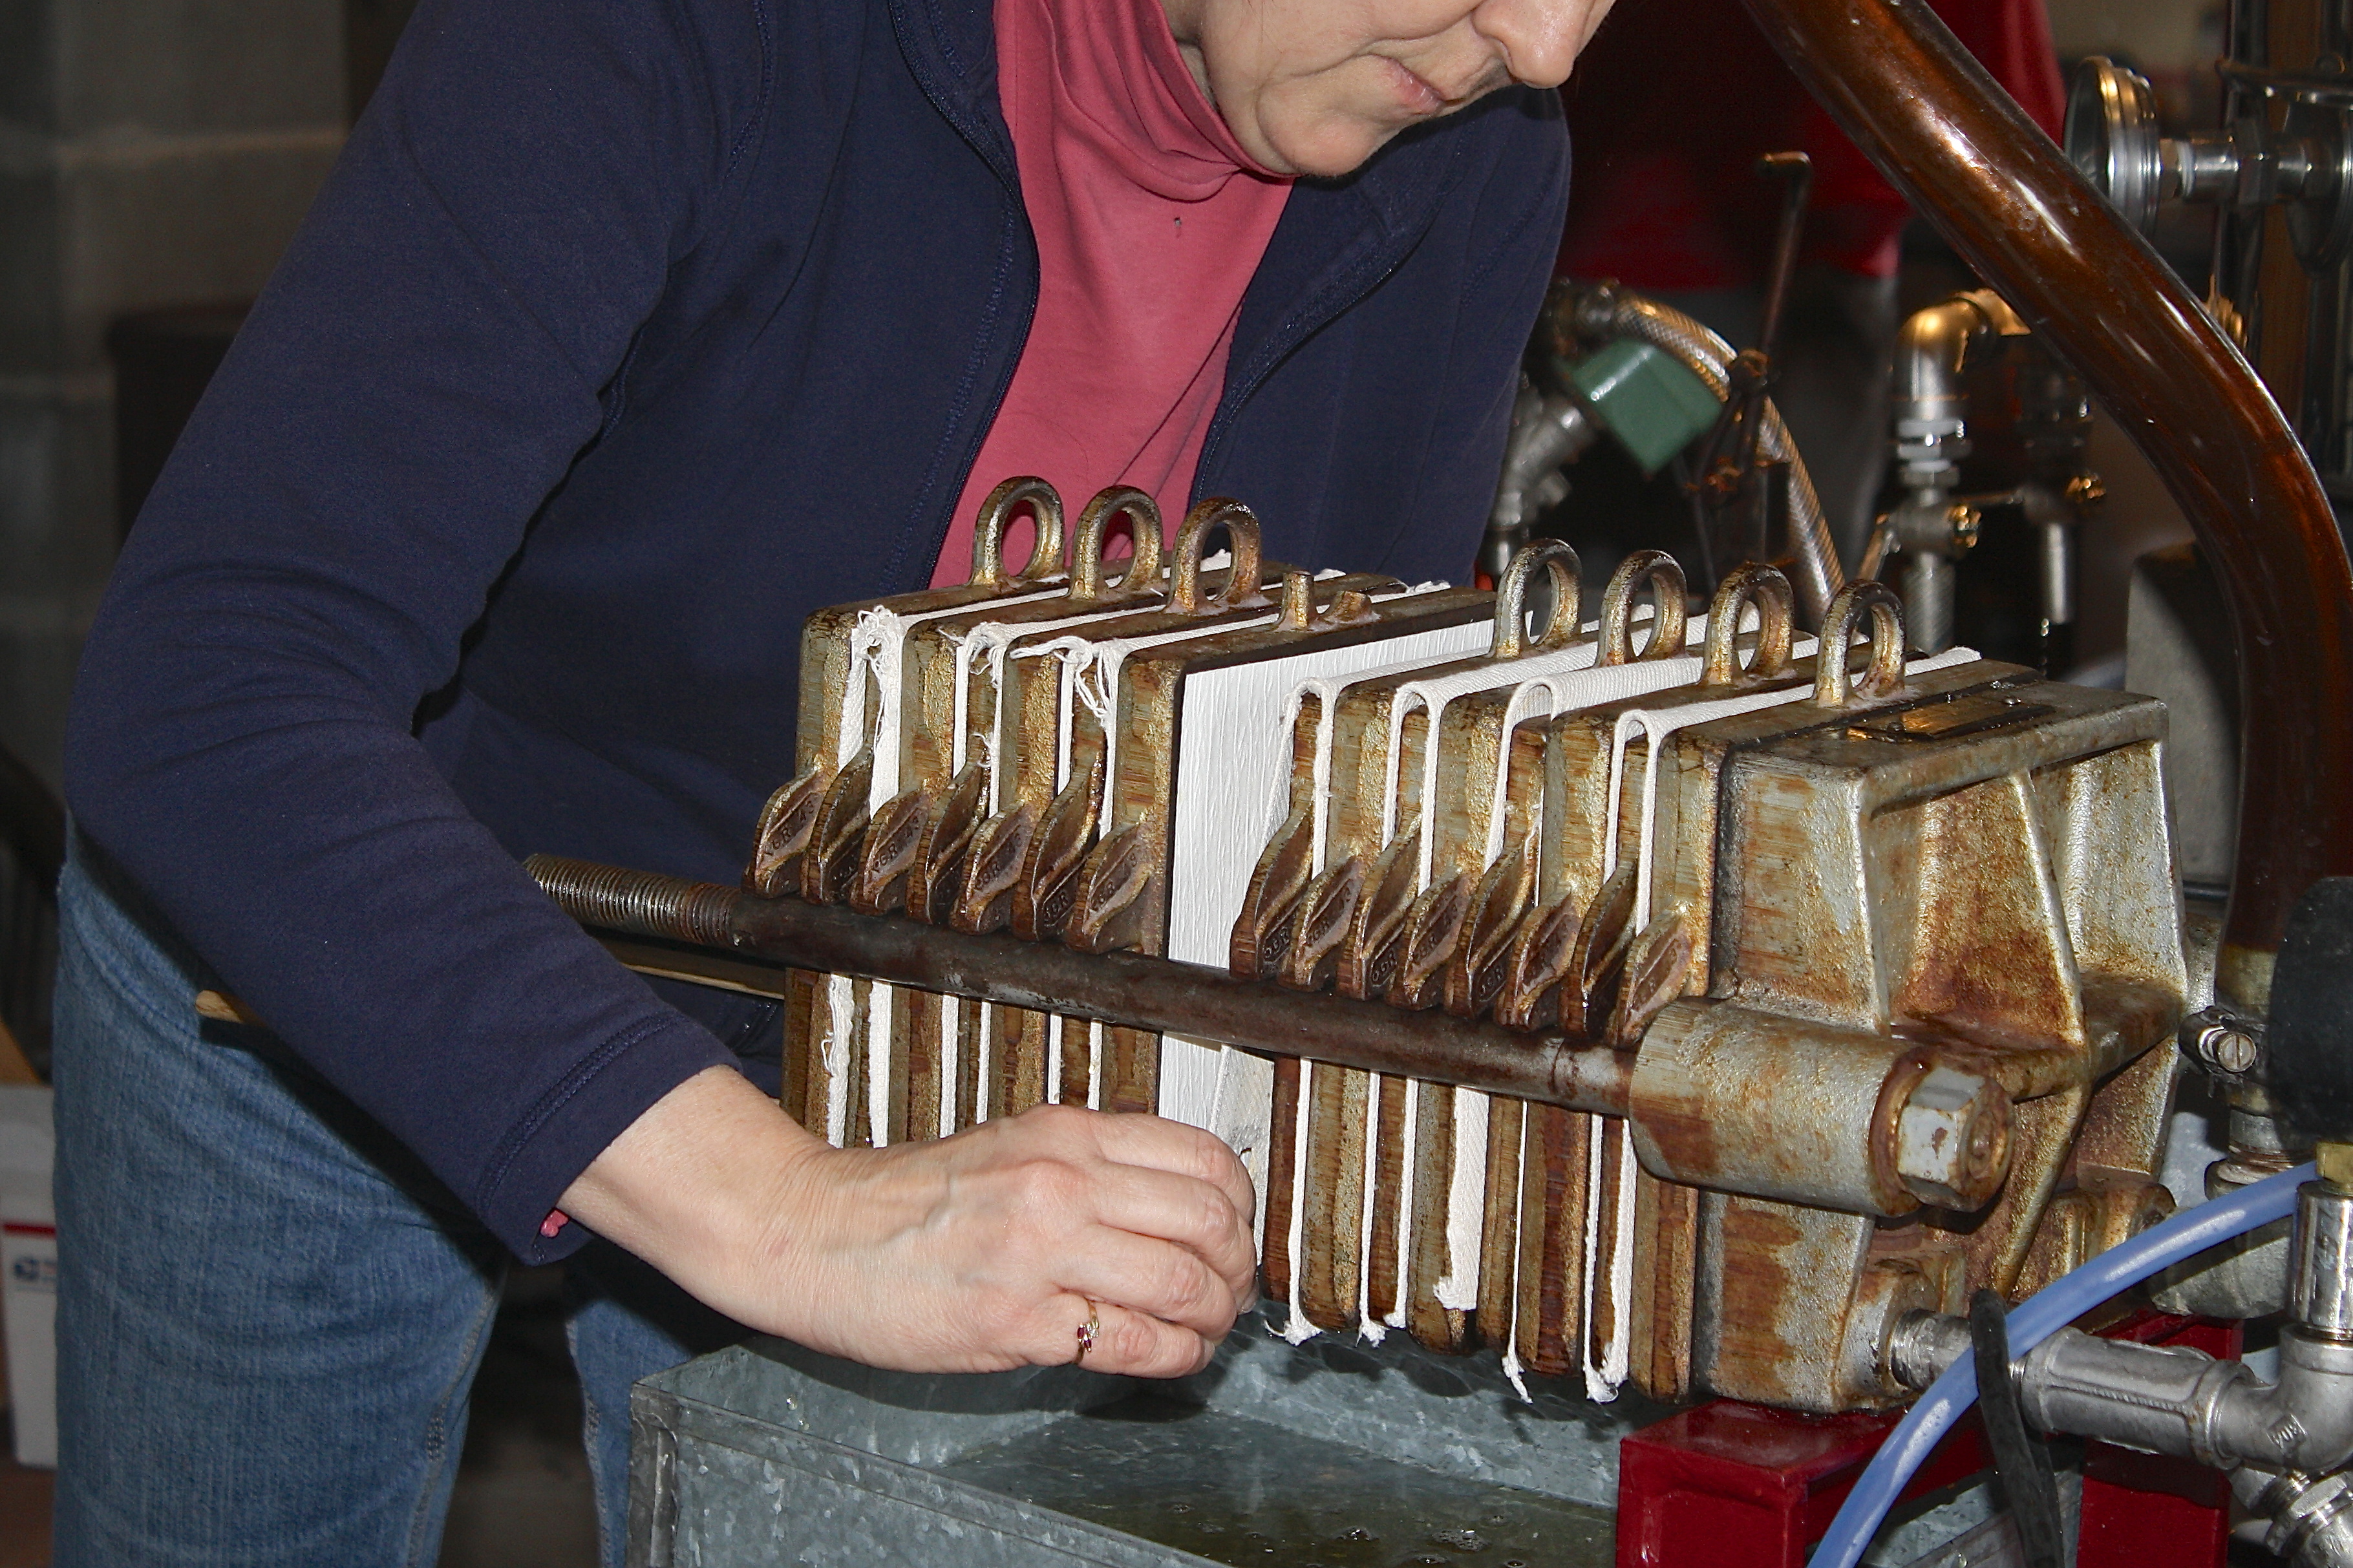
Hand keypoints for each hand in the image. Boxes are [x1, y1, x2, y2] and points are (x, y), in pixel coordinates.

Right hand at [560, 1067, 1257, 1376]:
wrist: (816, 1233)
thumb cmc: (907, 1200)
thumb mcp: (1012, 1147)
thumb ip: (1092, 1166)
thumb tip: (1179, 1204)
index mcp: (1064, 1133)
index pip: (1202, 1155)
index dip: (1241, 1203)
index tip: (1236, 1230)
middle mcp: (1062, 1182)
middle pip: (1210, 1221)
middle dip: (1238, 1267)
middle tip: (1230, 1290)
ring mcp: (1040, 1251)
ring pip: (1185, 1282)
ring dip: (1214, 1317)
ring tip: (1205, 1329)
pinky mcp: (1016, 1320)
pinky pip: (1133, 1343)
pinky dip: (1173, 1357)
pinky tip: (1169, 1356)